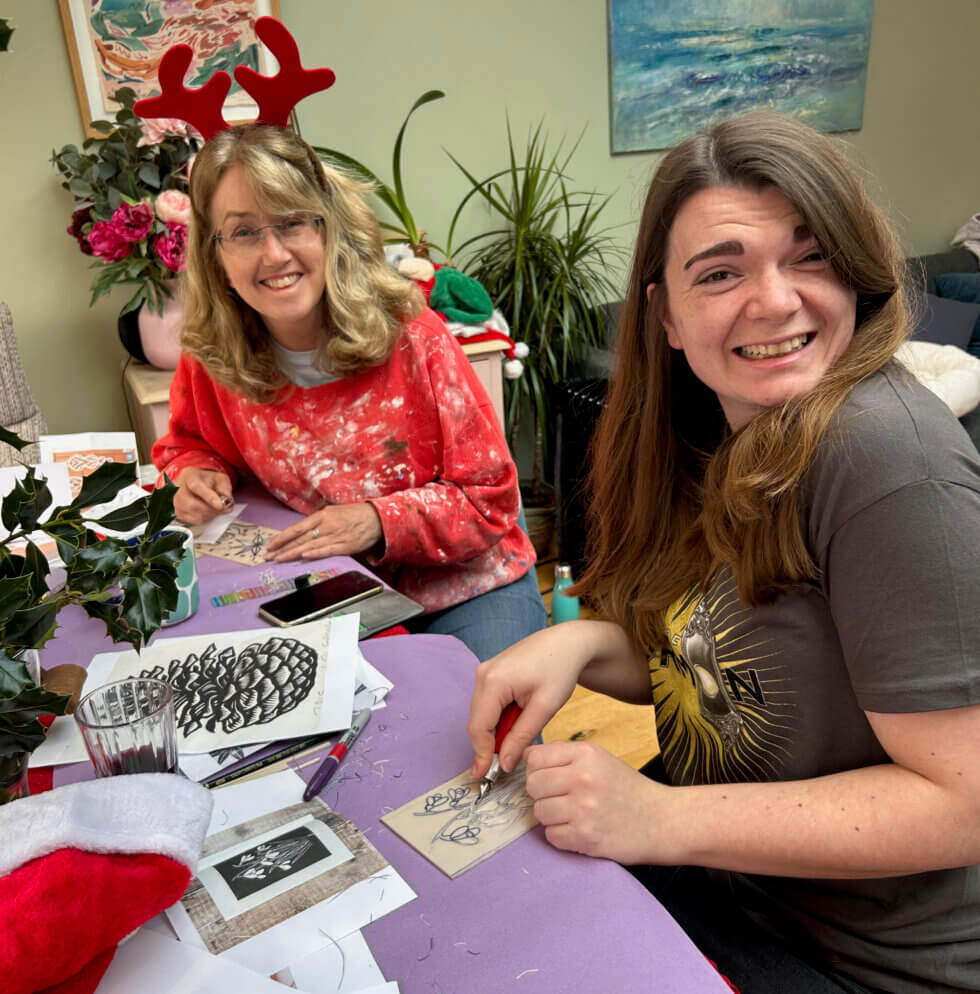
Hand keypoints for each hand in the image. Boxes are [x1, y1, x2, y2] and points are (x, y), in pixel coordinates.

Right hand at [173, 468, 232, 524]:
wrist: (195, 484)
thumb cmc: (207, 481)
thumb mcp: (219, 478)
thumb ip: (224, 486)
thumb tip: (227, 499)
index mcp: (189, 476)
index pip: (196, 487)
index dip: (208, 497)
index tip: (220, 505)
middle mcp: (178, 489)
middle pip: (193, 505)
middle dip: (212, 509)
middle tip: (224, 508)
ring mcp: (176, 503)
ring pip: (194, 515)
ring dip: (210, 515)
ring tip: (217, 509)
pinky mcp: (178, 513)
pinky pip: (194, 521)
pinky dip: (205, 518)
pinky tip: (209, 512)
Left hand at [265, 503, 382, 560]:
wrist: (377, 518)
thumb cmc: (354, 515)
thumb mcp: (333, 513)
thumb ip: (318, 522)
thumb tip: (303, 532)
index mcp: (322, 516)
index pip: (297, 528)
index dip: (282, 537)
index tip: (270, 545)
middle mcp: (327, 525)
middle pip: (300, 538)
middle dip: (282, 548)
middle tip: (268, 557)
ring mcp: (336, 535)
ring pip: (310, 545)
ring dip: (293, 553)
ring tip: (279, 560)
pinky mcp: (346, 546)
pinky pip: (328, 550)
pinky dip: (315, 553)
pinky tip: (304, 556)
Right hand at [468, 625, 592, 779]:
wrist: (567, 643)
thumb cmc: (560, 670)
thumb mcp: (544, 707)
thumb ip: (521, 736)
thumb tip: (504, 763)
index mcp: (493, 681)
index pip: (479, 728)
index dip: (481, 754)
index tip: (484, 777)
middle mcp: (483, 674)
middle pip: (477, 721)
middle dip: (488, 745)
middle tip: (504, 766)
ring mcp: (485, 671)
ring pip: (481, 713)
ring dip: (494, 731)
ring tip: (515, 741)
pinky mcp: (491, 672)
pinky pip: (487, 703)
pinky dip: (497, 718)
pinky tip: (515, 723)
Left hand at [524, 740, 660, 864]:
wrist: (662, 821)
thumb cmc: (628, 789)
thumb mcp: (600, 759)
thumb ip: (564, 754)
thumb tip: (526, 755)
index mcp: (586, 754)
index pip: (535, 758)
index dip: (537, 770)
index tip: (548, 778)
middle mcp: (583, 778)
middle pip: (532, 786)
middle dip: (542, 794)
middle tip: (561, 799)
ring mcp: (583, 809)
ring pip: (539, 812)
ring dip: (551, 817)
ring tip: (573, 815)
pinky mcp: (585, 837)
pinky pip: (551, 836)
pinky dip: (562, 836)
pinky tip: (579, 830)